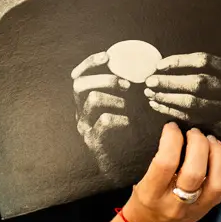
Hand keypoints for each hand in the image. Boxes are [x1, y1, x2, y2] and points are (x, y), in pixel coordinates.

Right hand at [71, 51, 131, 170]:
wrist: (127, 165)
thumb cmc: (131, 131)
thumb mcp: (129, 104)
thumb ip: (127, 87)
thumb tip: (140, 66)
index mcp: (86, 100)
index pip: (80, 75)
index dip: (90, 63)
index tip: (107, 56)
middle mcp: (81, 112)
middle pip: (80, 84)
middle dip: (105, 78)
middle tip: (126, 84)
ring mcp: (85, 127)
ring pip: (92, 98)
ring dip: (116, 98)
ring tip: (129, 107)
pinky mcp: (94, 141)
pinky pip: (105, 120)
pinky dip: (121, 117)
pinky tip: (129, 123)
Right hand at [126, 124, 220, 221]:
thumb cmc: (144, 195)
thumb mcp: (139, 179)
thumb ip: (156, 158)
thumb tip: (175, 127)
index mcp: (152, 194)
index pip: (166, 164)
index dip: (172, 140)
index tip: (172, 128)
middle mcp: (178, 203)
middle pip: (194, 172)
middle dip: (197, 144)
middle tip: (193, 132)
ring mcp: (201, 204)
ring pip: (219, 178)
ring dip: (217, 151)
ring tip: (210, 139)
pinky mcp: (216, 200)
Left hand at [142, 52, 220, 131]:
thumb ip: (211, 69)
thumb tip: (169, 66)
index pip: (203, 61)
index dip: (179, 62)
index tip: (160, 65)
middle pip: (197, 83)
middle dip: (169, 82)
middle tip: (150, 81)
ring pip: (193, 105)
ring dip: (167, 99)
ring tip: (151, 94)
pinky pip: (194, 121)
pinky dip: (174, 113)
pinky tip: (161, 107)